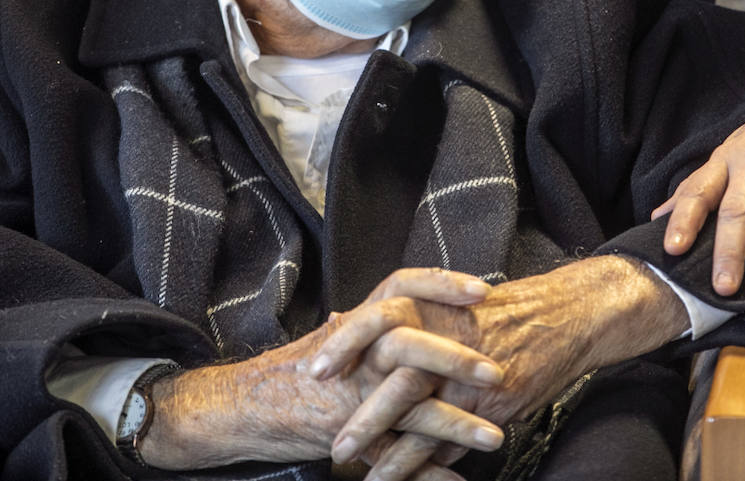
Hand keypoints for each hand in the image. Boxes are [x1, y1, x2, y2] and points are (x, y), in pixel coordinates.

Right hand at [139, 268, 506, 474]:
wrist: (247, 406)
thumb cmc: (297, 370)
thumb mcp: (338, 337)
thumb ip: (372, 327)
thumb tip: (405, 309)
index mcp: (362, 320)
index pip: (404, 285)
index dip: (442, 283)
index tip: (483, 289)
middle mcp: (358, 351)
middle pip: (412, 342)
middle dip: (457, 359)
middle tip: (497, 373)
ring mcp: (352, 391)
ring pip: (411, 404)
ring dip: (457, 424)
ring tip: (495, 438)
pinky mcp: (346, 430)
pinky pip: (393, 453)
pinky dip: (426, 472)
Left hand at [313, 255, 690, 478]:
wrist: (564, 315)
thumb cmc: (499, 309)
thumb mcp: (449, 301)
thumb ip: (407, 317)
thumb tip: (346, 322)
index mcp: (432, 305)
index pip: (379, 319)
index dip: (345, 344)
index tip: (312, 371)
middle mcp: (448, 339)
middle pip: (395, 375)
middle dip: (362, 413)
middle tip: (333, 443)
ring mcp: (471, 375)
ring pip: (423, 417)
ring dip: (390, 451)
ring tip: (361, 476)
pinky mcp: (493, 403)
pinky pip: (454, 440)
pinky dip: (427, 463)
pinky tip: (404, 478)